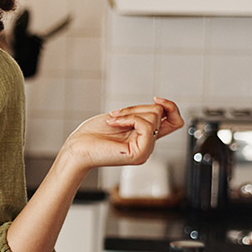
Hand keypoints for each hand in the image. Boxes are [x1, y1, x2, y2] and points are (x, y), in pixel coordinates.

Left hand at [61, 97, 184, 170]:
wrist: (76, 148)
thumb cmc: (92, 134)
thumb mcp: (122, 117)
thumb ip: (142, 113)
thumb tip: (161, 104)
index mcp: (145, 136)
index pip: (175, 121)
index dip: (170, 107)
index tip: (157, 98)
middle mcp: (148, 144)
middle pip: (161, 113)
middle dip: (137, 108)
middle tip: (116, 115)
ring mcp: (145, 150)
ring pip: (154, 117)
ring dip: (130, 113)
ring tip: (113, 121)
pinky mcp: (140, 153)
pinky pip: (146, 125)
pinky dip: (129, 118)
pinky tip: (114, 124)